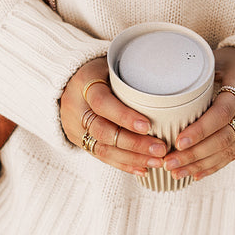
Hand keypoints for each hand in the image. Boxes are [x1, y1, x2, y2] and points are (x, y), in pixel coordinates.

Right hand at [59, 57, 166, 175]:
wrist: (68, 80)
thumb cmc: (100, 70)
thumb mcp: (111, 65)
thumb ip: (131, 75)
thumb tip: (166, 85)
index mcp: (84, 83)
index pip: (102, 103)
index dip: (124, 116)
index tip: (148, 126)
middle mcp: (76, 108)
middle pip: (103, 131)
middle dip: (134, 144)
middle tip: (160, 149)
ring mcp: (75, 127)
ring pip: (103, 148)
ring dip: (132, 158)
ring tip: (157, 161)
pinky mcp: (79, 140)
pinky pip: (101, 157)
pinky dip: (123, 164)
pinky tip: (142, 169)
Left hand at [163, 47, 234, 181]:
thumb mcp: (223, 57)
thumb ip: (200, 68)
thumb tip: (166, 74)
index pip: (222, 112)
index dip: (201, 129)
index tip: (179, 141)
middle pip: (224, 138)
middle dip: (195, 153)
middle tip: (169, 162)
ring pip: (228, 151)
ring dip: (200, 164)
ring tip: (175, 172)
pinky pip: (234, 155)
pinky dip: (214, 165)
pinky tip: (195, 173)